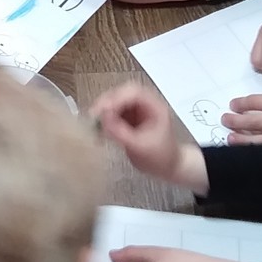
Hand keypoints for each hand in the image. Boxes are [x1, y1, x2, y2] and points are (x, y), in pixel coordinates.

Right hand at [90, 83, 208, 191]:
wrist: (168, 168)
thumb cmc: (160, 158)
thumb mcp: (140, 147)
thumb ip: (121, 132)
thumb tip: (102, 119)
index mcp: (155, 106)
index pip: (133, 93)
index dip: (116, 99)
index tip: (101, 111)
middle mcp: (145, 104)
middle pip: (122, 93)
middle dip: (106, 103)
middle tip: (93, 116)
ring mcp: (137, 110)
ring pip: (115, 101)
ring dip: (103, 111)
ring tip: (94, 124)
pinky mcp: (129, 118)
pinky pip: (113, 112)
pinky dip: (105, 119)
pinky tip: (99, 129)